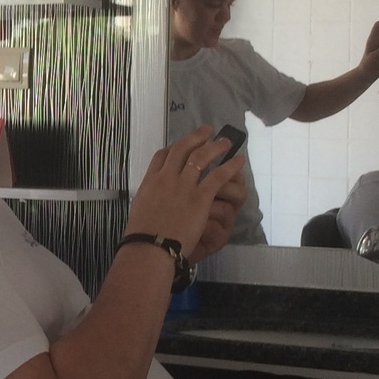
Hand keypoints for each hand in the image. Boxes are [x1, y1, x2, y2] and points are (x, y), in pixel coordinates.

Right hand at [126, 126, 244, 259]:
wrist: (149, 248)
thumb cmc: (141, 236)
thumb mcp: (139, 210)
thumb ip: (149, 198)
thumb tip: (154, 198)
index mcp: (149, 181)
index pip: (162, 156)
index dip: (174, 147)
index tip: (183, 144)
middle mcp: (166, 178)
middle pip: (182, 149)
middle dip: (196, 137)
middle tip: (207, 130)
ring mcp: (183, 186)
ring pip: (201, 157)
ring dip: (215, 147)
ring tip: (226, 142)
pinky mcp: (199, 198)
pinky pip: (218, 176)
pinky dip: (230, 166)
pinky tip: (239, 161)